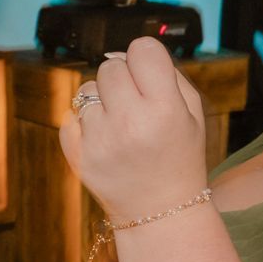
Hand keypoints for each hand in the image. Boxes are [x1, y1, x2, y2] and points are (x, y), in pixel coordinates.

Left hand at [59, 38, 208, 223]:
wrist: (160, 211)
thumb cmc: (178, 156)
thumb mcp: (191, 113)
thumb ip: (165, 73)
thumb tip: (121, 52)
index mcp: (165, 110)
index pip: (142, 50)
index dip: (145, 59)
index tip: (149, 75)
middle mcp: (130, 123)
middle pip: (110, 66)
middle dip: (122, 80)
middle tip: (135, 104)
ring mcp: (100, 141)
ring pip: (86, 89)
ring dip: (102, 101)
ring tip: (121, 126)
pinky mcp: (77, 155)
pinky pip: (70, 115)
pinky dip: (85, 123)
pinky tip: (105, 141)